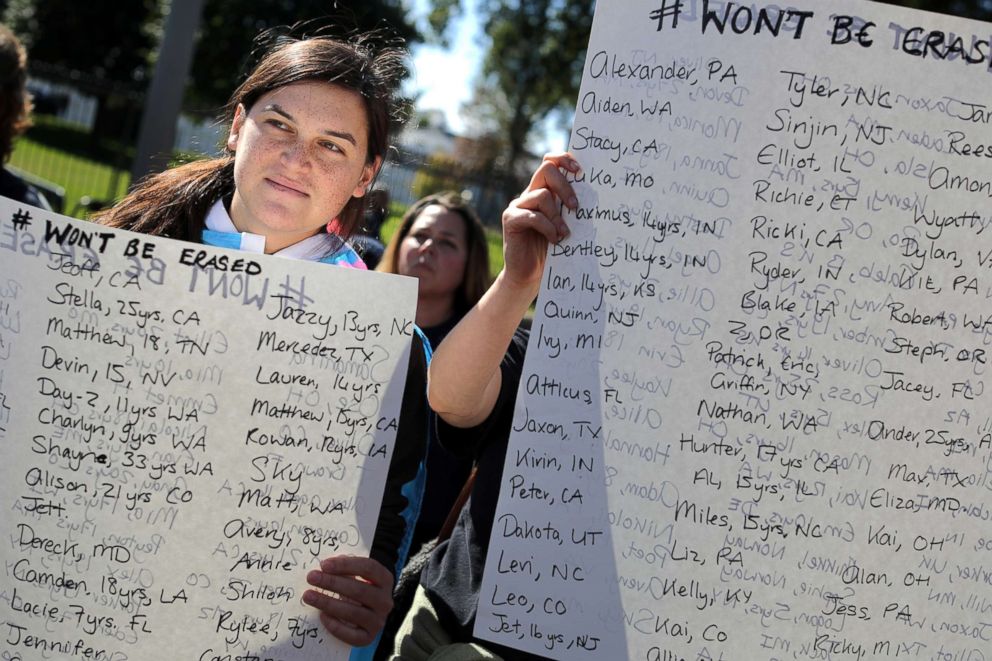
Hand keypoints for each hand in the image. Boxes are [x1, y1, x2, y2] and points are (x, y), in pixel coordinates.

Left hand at [303, 555, 393, 647]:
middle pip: (359, 590)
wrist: (369, 611)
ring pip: (353, 612)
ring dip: (328, 603)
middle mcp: (385, 601)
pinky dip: (335, 625)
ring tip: (308, 596)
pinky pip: (351, 635)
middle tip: (311, 577)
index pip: (368, 568)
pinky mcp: (368, 637)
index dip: (346, 565)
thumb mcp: (357, 574)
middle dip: (332, 583)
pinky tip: (322, 615)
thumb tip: (325, 566)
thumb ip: (345, 568)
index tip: (324, 565)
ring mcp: (378, 621)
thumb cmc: (359, 587)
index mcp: (385, 579)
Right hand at [501, 152, 579, 290]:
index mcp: (544, 191)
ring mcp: (518, 206)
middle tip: (575, 207)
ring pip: (541, 195)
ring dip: (557, 215)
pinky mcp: (510, 220)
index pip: (551, 162)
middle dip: (565, 185)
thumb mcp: (566, 225)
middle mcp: (529, 194)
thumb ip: (571, 210)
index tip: (580, 171)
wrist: (529, 275)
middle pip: (547, 169)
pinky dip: (548, 228)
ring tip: (565, 233)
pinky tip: (555, 240)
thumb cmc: (552, 251)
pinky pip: (532, 216)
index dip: (564, 159)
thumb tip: (598, 197)